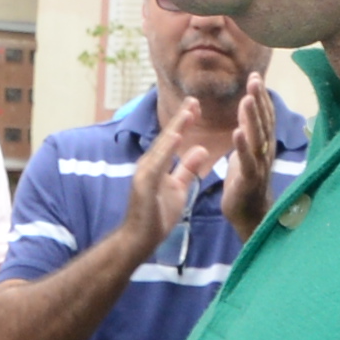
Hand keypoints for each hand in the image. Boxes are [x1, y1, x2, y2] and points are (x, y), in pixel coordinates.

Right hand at [118, 102, 209, 245]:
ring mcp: (145, 173)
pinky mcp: (144, 183)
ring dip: (175, 128)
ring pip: (162, 146)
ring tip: (188, 112)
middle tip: (194, 99)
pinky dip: (167, 149)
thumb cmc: (156, 216)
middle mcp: (149, 164)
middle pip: (167, 137)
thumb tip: (200, 149)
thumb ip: (187, 168)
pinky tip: (176, 136)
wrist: (140, 240)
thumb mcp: (179, 188)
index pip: (173, 140)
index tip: (197, 106)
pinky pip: (157, 163)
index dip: (184, 122)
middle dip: (181, 118)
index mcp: (158, 165)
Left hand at [220, 85, 280, 234]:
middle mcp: (265, 152)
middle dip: (259, 100)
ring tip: (247, 99)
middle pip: (263, 122)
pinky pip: (246, 160)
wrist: (250, 216)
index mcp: (264, 145)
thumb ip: (249, 131)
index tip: (255, 75)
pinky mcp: (248, 179)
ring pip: (257, 138)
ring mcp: (259, 166)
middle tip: (254, 78)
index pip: (264, 116)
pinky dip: (242, 146)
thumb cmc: (246, 183)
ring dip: (252, 118)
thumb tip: (248, 109)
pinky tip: (237, 131)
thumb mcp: (246, 152)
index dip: (261, 96)